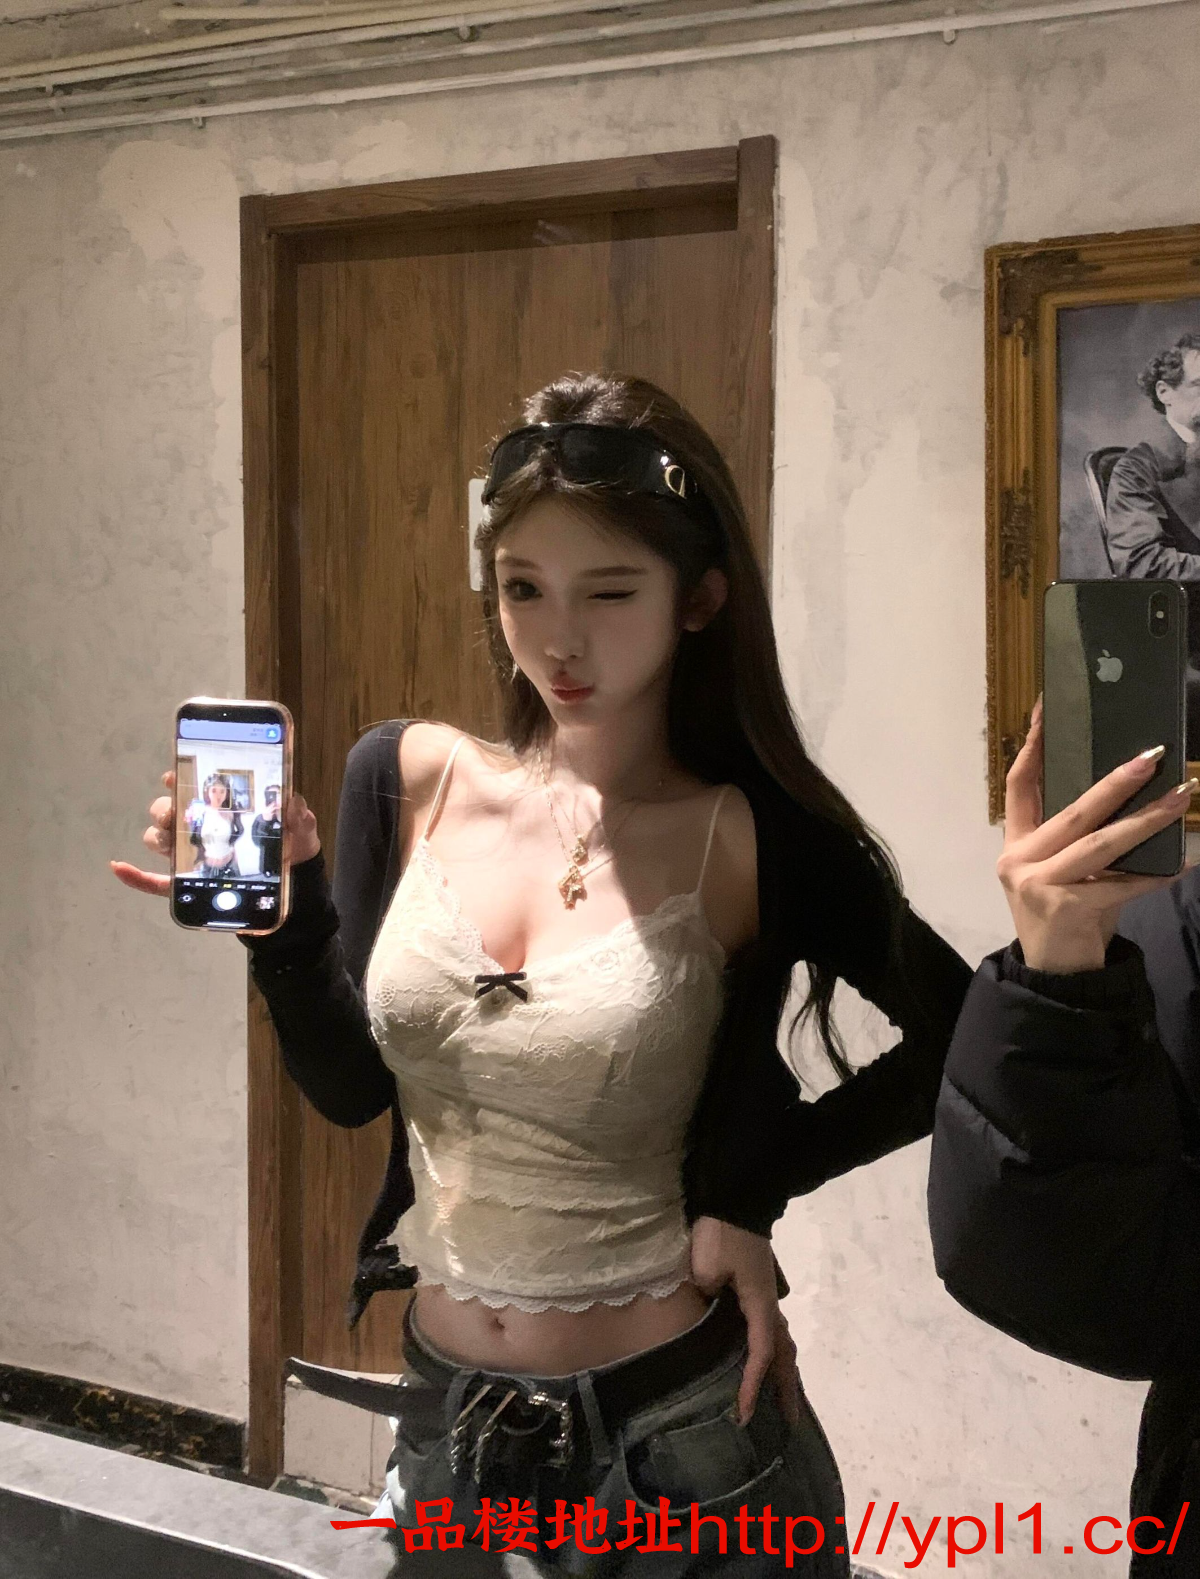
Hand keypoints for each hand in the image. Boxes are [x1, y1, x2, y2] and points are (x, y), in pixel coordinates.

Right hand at [110, 770, 319, 898]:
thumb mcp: (301, 826)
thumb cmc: (291, 846)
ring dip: (159, 837)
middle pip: (166, 811)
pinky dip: (133, 876)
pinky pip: (152, 881)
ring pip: (159, 840)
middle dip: (166, 809)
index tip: (175, 775)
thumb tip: (290, 804)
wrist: (293, 884)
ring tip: (173, 842)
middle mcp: (199, 827)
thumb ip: (297, 814)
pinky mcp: (185, 884)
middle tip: (178, 813)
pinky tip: (119, 867)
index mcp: (221, 807)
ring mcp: (189, 855)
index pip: (191, 786)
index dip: (179, 777)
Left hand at [690, 1216, 799, 1425]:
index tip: (745, 1415)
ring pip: (782, 1343)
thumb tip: (711, 1311)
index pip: (760, 1355)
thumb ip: (709, 1298)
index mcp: (760, 1306)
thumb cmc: (720, 1236)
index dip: (753, 1387)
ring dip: (784, 1372)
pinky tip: (770, 1358)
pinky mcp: (759, 1289)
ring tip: (785, 1399)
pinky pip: (772, 1329)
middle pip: (783, 1355)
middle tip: (790, 1424)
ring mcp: (767, 1297)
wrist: (736, 1202)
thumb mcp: (708, 1270)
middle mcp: (770, 1306)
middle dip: (786, 1390)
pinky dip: (775, 1351)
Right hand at [999, 697, 1193, 972]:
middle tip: (1153, 757)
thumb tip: (1128, 793)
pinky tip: (1180, 865)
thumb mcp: (1059, 871)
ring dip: (1147, 820)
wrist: (1055, 975)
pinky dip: (1153, 875)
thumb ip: (1078, 838)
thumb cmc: (1065, 914)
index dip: (1034, 745)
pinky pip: (1120, 884)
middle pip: (1073, 810)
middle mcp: (1019, 859)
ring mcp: (1039, 884)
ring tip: (1181, 799)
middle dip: (1117, 782)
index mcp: (1015, 844)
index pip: (1019, 785)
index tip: (1048, 709)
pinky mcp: (1064, 907)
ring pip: (1101, 843)